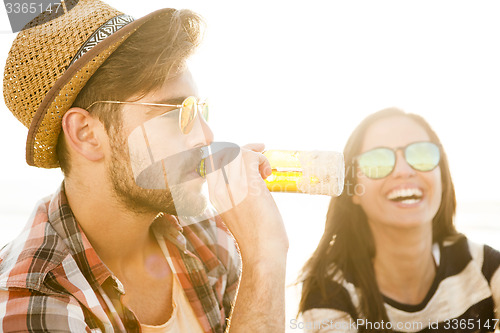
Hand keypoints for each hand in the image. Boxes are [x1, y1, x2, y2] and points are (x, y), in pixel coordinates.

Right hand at [206, 143, 288, 263]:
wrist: (262, 254)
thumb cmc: (256, 237)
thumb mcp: (240, 211)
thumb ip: (239, 193)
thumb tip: (254, 176)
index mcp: (214, 195)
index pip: (213, 161)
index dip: (230, 151)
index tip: (249, 152)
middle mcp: (219, 188)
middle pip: (224, 152)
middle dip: (244, 148)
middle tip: (260, 153)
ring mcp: (232, 186)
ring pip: (237, 151)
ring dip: (255, 155)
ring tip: (265, 172)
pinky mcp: (248, 187)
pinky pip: (251, 157)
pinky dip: (262, 159)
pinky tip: (267, 175)